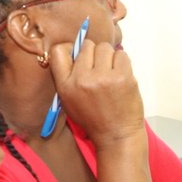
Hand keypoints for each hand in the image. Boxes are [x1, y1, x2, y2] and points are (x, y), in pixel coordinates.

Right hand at [47, 38, 150, 181]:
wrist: (117, 135)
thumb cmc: (94, 118)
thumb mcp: (69, 101)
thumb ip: (68, 76)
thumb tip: (74, 48)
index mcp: (65, 85)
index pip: (59, 51)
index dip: (70, 49)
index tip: (79, 56)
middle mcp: (82, 79)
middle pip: (86, 46)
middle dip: (94, 55)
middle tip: (100, 69)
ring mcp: (103, 77)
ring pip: (104, 48)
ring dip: (109, 57)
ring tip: (111, 73)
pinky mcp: (122, 77)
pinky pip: (121, 54)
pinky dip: (122, 62)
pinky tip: (121, 76)